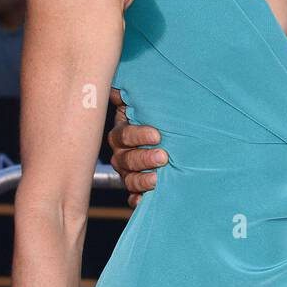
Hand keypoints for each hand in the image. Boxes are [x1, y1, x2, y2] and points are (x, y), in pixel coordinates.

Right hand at [107, 85, 166, 206]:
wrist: (170, 141)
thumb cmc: (158, 120)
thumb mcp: (147, 106)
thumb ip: (132, 96)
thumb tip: (116, 85)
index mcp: (122, 134)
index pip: (124, 135)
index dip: (138, 135)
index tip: (157, 135)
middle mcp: (122, 154)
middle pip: (126, 159)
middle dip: (144, 158)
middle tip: (163, 157)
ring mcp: (128, 173)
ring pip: (129, 179)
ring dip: (141, 181)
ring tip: (157, 181)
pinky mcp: (137, 189)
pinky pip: (133, 197)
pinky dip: (137, 200)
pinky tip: (143, 201)